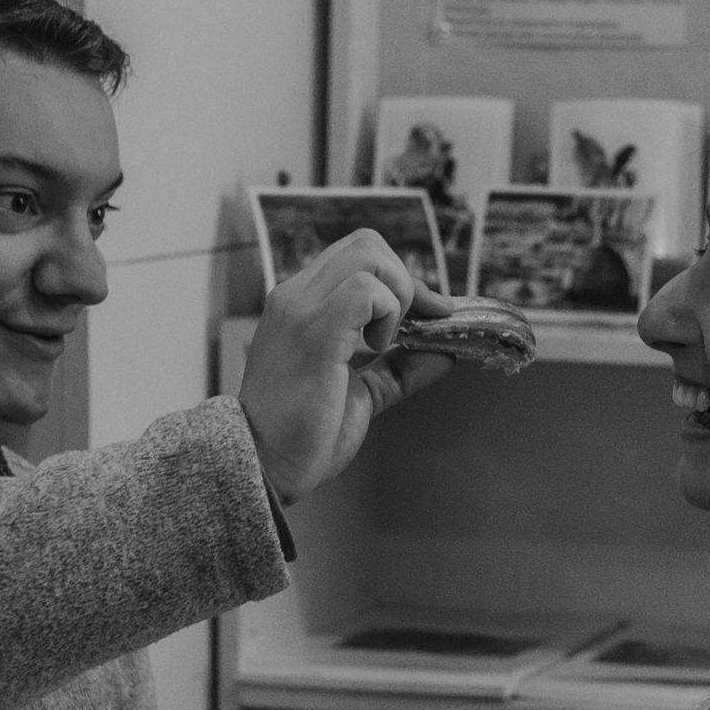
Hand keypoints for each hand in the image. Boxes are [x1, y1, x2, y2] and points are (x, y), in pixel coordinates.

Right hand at [239, 231, 454, 502]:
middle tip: (408, 331)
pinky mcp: (315, 330)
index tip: (429, 317)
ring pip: (370, 256)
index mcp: (302, 304)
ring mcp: (302, 308)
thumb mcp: (363, 392)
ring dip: (396, 298)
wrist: (263, 465)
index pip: (359, 256)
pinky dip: (387, 314)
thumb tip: (447, 354)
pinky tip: (374, 351)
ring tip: (382, 345)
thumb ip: (400, 368)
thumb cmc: (303, 435)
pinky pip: (366, 290)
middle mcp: (297, 295)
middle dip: (405, 282)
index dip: (402, 280)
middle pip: (368, 244)